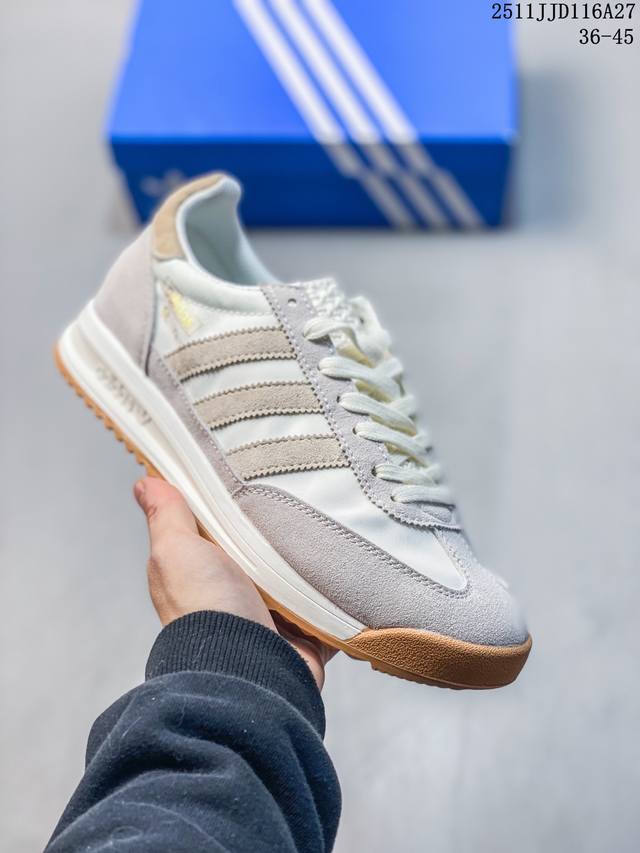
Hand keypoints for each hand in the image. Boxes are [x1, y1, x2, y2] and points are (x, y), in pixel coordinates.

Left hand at [134, 477, 334, 688]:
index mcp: (201, 572)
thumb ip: (167, 517)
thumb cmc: (204, 608)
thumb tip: (143, 483)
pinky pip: (327, 605)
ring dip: (310, 560)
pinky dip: (336, 592)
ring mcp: (270, 617)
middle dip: (278, 530)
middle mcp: (234, 595)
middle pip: (261, 551)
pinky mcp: (304, 634)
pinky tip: (348, 564)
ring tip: (329, 523)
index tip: (250, 472)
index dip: (229, 504)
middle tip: (300, 494)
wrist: (247, 668)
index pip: (217, 529)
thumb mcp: (175, 551)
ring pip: (296, 576)